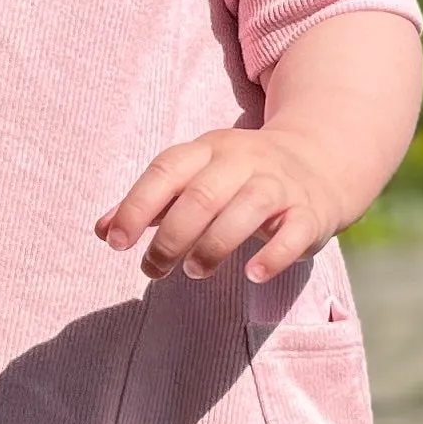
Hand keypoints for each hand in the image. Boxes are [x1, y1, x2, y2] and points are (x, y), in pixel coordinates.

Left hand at [98, 126, 348, 281]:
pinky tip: (253, 274)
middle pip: (202, 195)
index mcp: (209, 150)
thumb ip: (152, 204)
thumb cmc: (242, 177)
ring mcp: (279, 185)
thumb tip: (102, 230)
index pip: (167, 170)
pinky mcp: (309, 212)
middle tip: (153, 270)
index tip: (116, 241)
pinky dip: (273, 255)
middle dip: (172, 237)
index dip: (137, 206)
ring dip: (214, 244)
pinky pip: (293, 232)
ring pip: (246, 209)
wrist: (320, 161)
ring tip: (195, 271)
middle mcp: (244, 161)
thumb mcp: (196, 178)